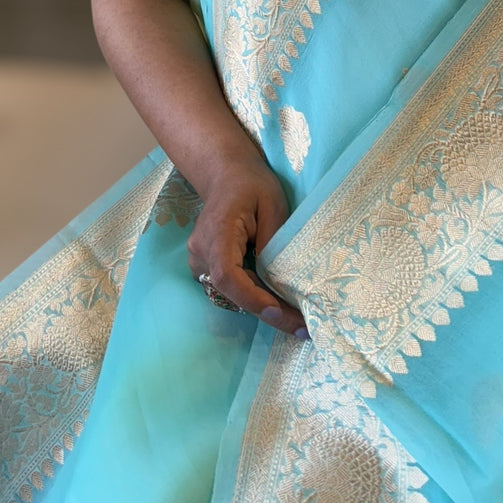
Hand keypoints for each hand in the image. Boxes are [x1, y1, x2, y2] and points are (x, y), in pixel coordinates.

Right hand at [186, 158, 305, 335]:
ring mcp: (199, 261)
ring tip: (296, 320)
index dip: (251, 298)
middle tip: (302, 327)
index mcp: (217, 233)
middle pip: (230, 292)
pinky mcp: (206, 266)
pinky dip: (253, 296)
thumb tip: (280, 279)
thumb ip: (274, 241)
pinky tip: (280, 303)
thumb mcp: (273, 205)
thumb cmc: (252, 185)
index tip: (279, 312)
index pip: (227, 275)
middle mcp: (201, 252)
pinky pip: (230, 288)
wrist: (226, 174)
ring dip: (262, 307)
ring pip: (230, 294)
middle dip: (267, 311)